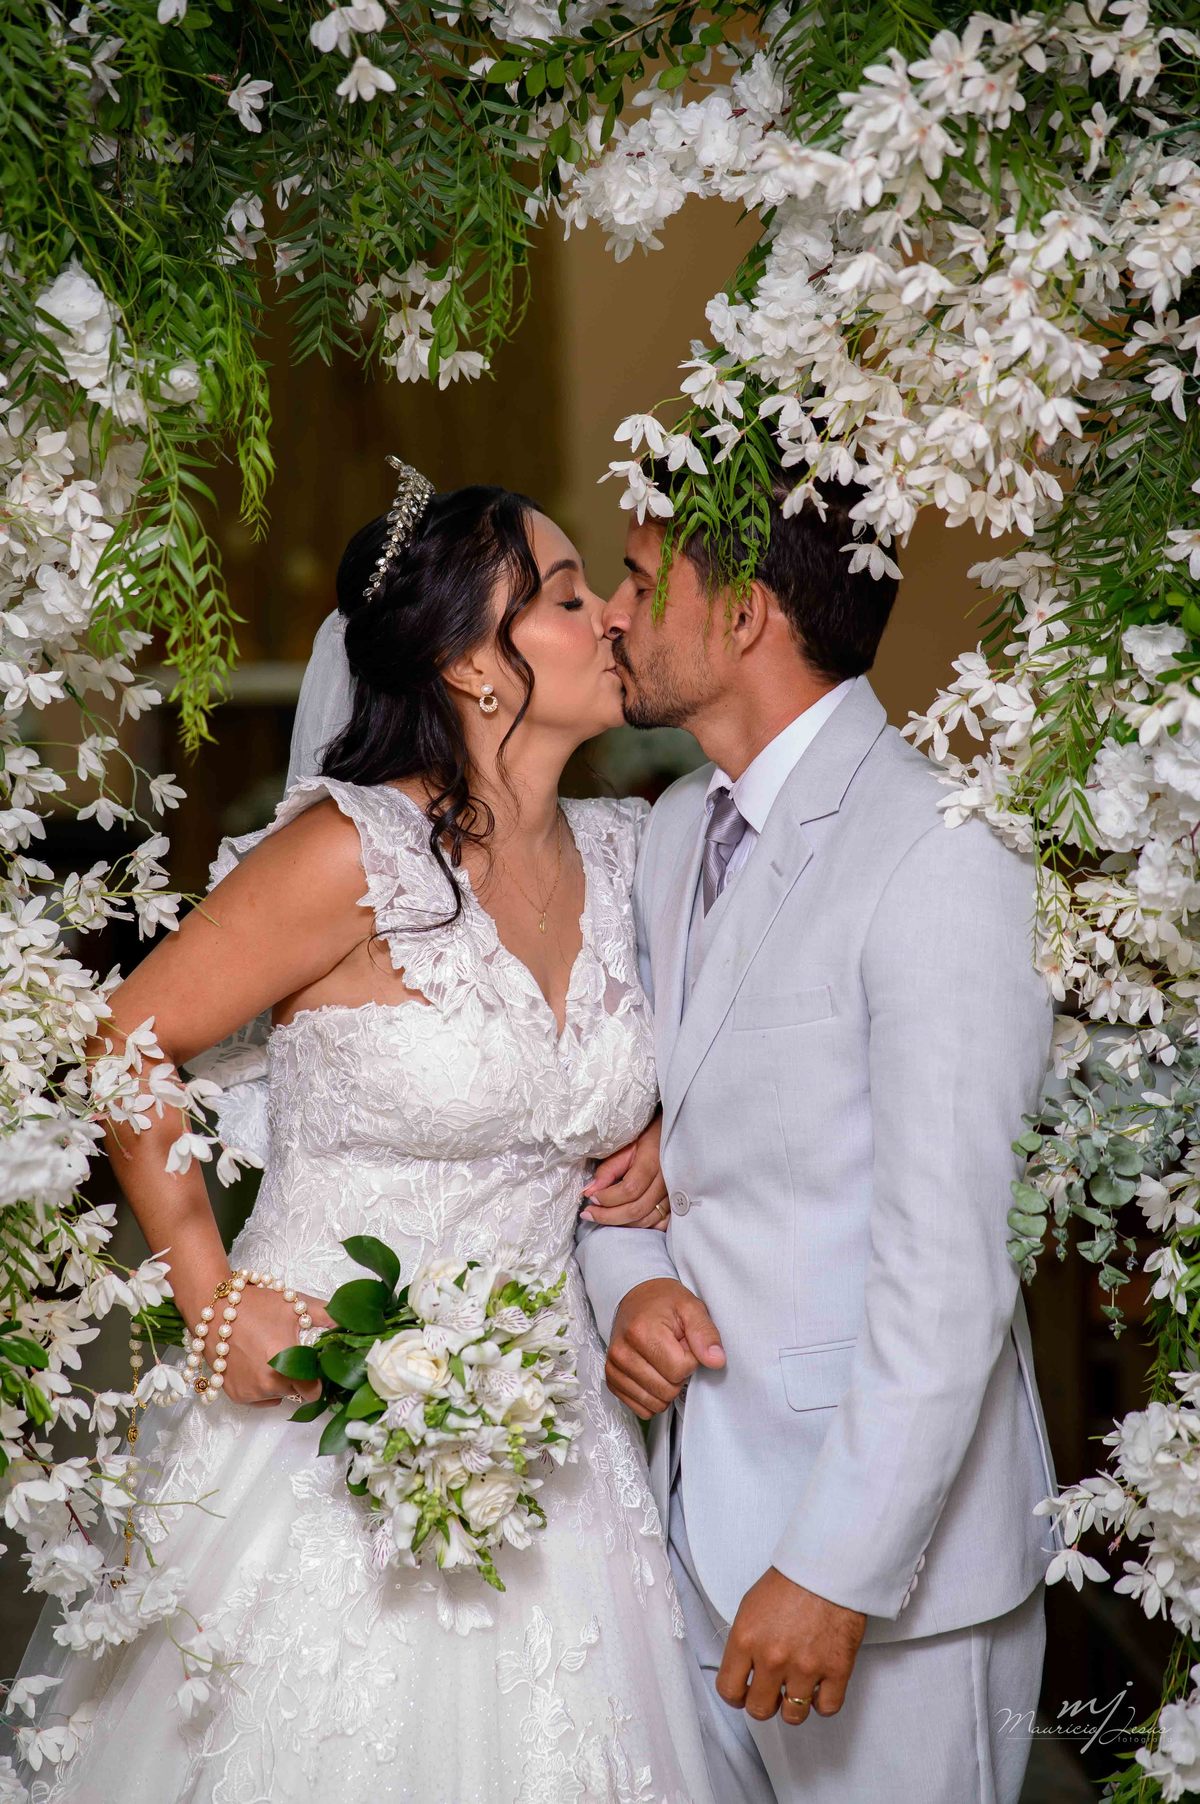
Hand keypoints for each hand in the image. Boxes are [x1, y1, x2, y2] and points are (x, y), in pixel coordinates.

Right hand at [207, 1285, 333, 1408]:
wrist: (213, 1307)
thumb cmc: (257, 1304)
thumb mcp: (296, 1304)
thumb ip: (329, 1315)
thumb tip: (354, 1322)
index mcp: (285, 1364)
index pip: (314, 1391)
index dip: (318, 1377)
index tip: (315, 1364)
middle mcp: (266, 1385)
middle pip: (297, 1392)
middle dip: (299, 1376)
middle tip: (291, 1352)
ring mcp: (248, 1393)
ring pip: (278, 1396)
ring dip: (280, 1382)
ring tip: (270, 1354)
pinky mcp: (234, 1395)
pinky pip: (259, 1398)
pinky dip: (262, 1386)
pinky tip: (256, 1364)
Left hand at [581, 1111, 667, 1229]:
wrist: (673, 1138)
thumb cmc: (647, 1139)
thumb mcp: (626, 1147)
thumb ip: (609, 1169)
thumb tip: (589, 1191)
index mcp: (654, 1162)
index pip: (630, 1190)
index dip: (608, 1198)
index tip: (591, 1198)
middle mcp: (666, 1182)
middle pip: (637, 1209)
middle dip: (608, 1216)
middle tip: (589, 1214)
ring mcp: (673, 1195)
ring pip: (646, 1220)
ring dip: (620, 1223)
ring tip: (601, 1216)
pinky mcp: (676, 1203)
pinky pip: (658, 1224)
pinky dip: (639, 1226)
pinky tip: (625, 1221)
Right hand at [605, 1277, 724, 1418]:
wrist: (637, 1298)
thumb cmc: (664, 1303)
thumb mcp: (691, 1307)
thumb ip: (706, 1334)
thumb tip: (716, 1360)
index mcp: (641, 1332)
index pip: (679, 1370)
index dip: (691, 1359)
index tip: (685, 1344)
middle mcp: (622, 1352)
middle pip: (666, 1390)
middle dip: (678, 1374)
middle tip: (674, 1351)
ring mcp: (614, 1368)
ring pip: (655, 1404)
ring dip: (666, 1387)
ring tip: (663, 1361)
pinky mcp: (612, 1380)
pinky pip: (641, 1409)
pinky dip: (653, 1397)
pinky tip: (653, 1374)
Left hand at [717, 1568, 866, 1728]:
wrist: (828, 1566)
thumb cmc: (791, 1581)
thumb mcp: (751, 1606)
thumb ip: (744, 1641)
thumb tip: (742, 1669)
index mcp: (746, 1639)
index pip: (728, 1690)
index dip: (735, 1696)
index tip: (742, 1693)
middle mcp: (772, 1658)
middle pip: (759, 1709)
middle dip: (764, 1703)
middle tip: (771, 1692)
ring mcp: (805, 1667)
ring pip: (793, 1715)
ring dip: (794, 1705)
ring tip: (797, 1689)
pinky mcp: (836, 1670)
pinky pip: (826, 1708)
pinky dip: (823, 1702)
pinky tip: (819, 1687)